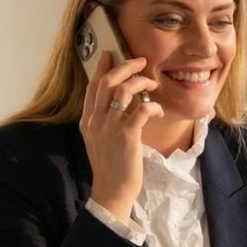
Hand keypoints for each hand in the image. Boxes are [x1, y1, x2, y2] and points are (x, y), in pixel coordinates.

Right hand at [80, 52, 162, 224]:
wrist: (112, 192)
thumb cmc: (111, 168)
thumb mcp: (100, 140)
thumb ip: (105, 121)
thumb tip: (121, 102)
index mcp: (88, 121)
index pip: (92, 86)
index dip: (102, 67)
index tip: (111, 55)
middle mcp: (96, 121)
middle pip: (107, 82)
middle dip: (125, 66)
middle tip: (140, 61)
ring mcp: (110, 128)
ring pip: (123, 91)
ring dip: (141, 82)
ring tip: (152, 84)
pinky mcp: (127, 136)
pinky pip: (141, 109)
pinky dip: (153, 106)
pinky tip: (158, 111)